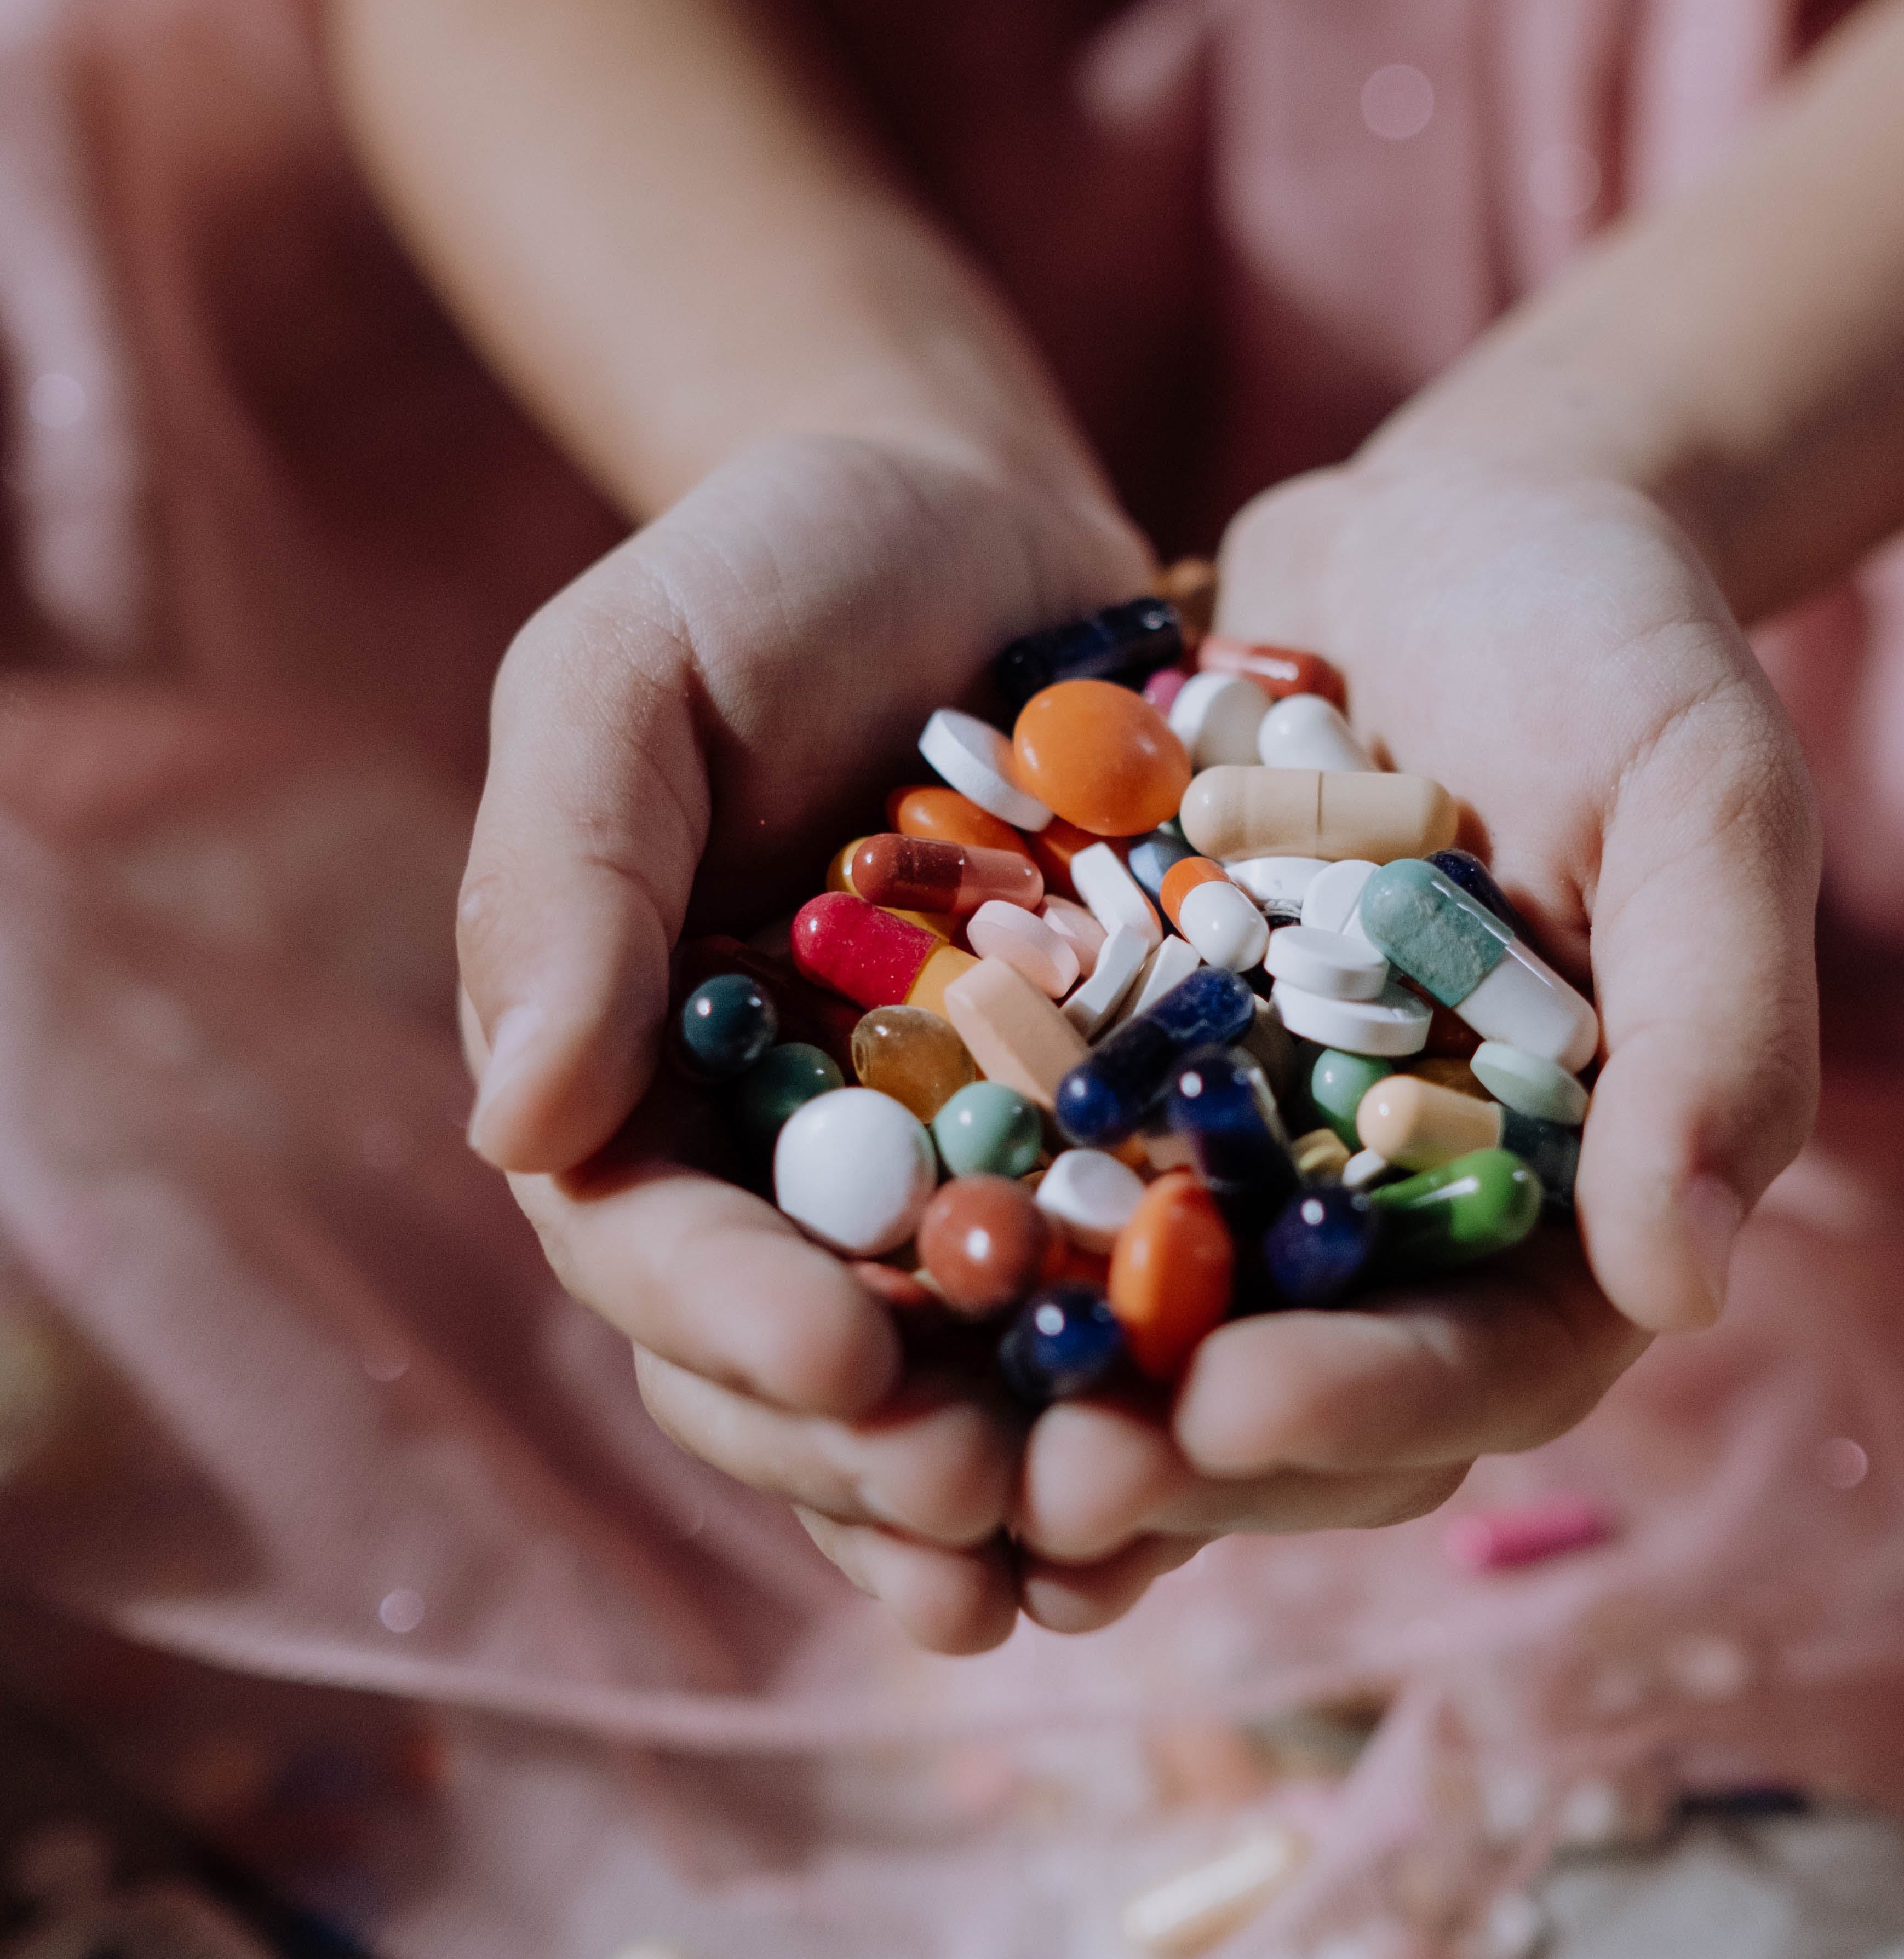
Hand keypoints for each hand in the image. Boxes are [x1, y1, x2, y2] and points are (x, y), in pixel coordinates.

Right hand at [459, 432, 1152, 1652]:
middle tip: (980, 1507)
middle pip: (804, 1359)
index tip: (836, 1366)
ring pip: (958, 1372)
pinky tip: (1209, 1476)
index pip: (654, 1244)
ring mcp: (948, 1157)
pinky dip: (1147, 1386)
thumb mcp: (632, 674)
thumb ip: (564, 879)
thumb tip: (512, 1122)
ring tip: (1101, 1558)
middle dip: (880, 1452)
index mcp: (641, 1078)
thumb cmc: (774, 575)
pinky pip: (1110, 1287)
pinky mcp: (1097, 1129)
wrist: (972, 526)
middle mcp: (787, 1155)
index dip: (733, 1323)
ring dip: (1019, 1486)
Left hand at [1010, 456, 1820, 1623]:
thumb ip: (1717, 1028)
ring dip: (1038, 1382)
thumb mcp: (1700, 800)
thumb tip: (1687, 1286)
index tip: (1230, 1416)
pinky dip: (968, 1220)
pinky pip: (1047, 1166)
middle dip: (1169, 1449)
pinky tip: (851, 1251)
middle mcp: (1398, 1200)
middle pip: (1294, 1383)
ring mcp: (1260, 1137)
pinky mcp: (1141, 1057)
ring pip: (1149, 1313)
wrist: (1456, 531)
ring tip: (907, 1411)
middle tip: (1031, 1491)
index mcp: (1565, 1193)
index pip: (1481, 1360)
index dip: (1363, 1408)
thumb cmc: (1616, 650)